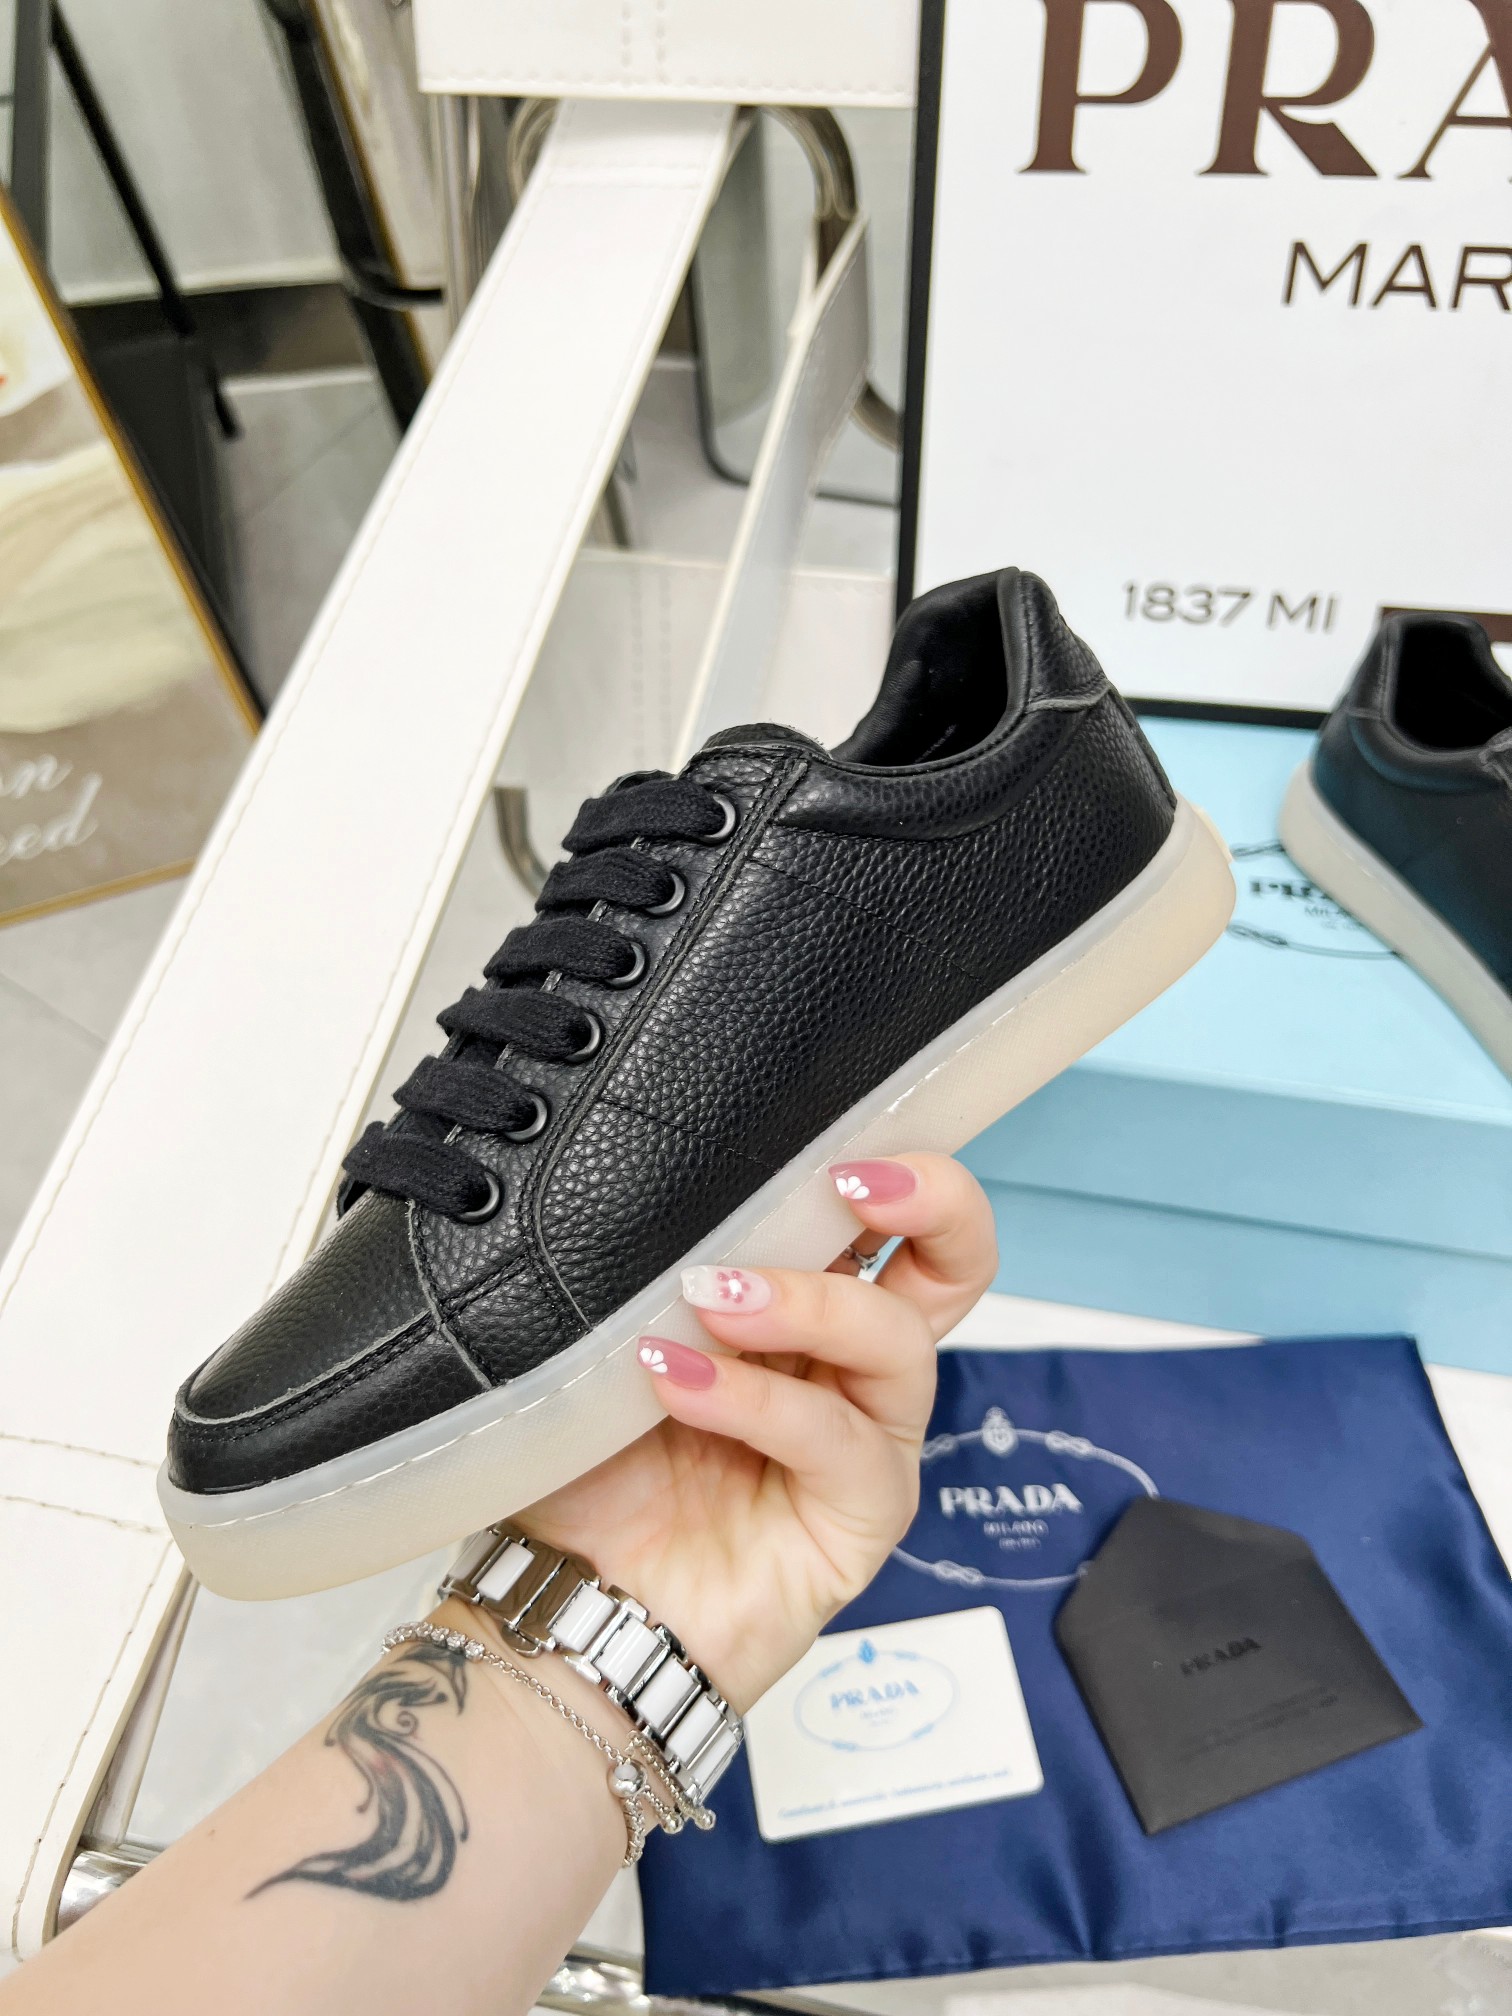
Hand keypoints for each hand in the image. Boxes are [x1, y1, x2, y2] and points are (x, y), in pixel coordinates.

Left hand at [521, 1153, 996, 1709]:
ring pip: (896, 1342)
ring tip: (712, 1295)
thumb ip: (654, 1268)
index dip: (888, 1162)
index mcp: (805, 1307)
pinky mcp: (859, 1520)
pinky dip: (757, 1400)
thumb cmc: (591, 1471)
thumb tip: (659, 1177)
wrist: (565, 1605)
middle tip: (850, 1183)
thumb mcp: (612, 1343)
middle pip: (958, 1265)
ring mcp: (865, 1442)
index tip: (832, 1136)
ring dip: (808, 1303)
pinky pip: (835, 1441)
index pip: (886, 1217)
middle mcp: (851, 1367)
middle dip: (934, 1201)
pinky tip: (678, 1378)